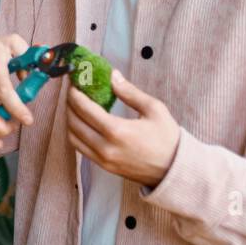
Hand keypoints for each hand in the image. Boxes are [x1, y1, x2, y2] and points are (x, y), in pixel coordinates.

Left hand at [66, 69, 179, 186]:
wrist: (176, 169)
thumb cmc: (168, 138)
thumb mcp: (154, 109)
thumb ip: (130, 92)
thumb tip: (112, 75)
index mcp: (117, 131)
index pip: (84, 108)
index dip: (75, 93)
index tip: (74, 82)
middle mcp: (105, 147)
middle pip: (73, 121)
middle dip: (70, 103)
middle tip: (74, 91)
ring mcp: (102, 159)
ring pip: (72, 136)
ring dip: (70, 119)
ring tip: (75, 105)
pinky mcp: (103, 166)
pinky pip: (79, 148)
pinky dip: (75, 133)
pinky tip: (81, 122)